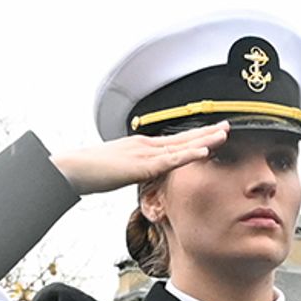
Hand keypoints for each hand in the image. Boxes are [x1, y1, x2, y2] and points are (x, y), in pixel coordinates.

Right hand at [50, 127, 229, 194]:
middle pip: (182, 138)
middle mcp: (146, 145)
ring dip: (205, 139)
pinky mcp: (142, 164)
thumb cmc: (89, 172)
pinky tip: (206, 151)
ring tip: (224, 134)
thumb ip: (132, 169)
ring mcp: (145, 153)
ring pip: (182, 145)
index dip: (194, 137)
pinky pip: (171, 159)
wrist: (73, 169)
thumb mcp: (117, 169)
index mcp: (140, 147)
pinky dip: (190, 155)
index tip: (210, 133)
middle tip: (227, 126)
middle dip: (206, 133)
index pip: (173, 141)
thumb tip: (139, 173)